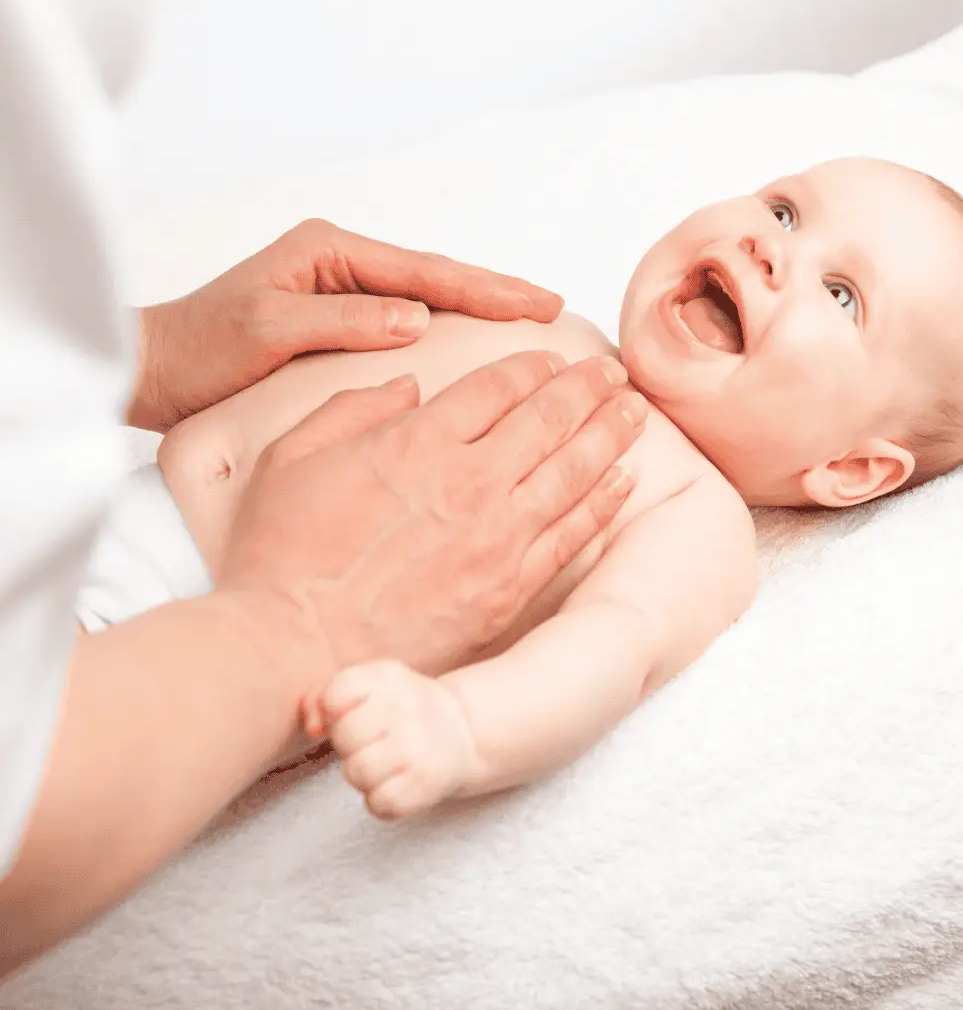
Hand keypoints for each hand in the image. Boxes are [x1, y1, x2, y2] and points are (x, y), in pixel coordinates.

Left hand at [129, 218, 564, 431]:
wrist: (159, 371)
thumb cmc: (203, 349)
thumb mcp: (271, 332)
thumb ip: (345, 321)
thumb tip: (419, 317)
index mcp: (329, 253)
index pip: (424, 271)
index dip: (485, 288)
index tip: (536, 301)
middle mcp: (340, 265)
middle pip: (434, 276)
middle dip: (494, 291)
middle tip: (551, 304)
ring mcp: (340, 292)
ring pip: (424, 296)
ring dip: (474, 308)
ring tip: (527, 317)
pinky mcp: (336, 321)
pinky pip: (402, 321)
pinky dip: (442, 328)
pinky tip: (469, 344)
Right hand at [218, 350, 645, 680]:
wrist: (291, 649)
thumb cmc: (281, 556)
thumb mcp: (292, 457)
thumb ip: (353, 409)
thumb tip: (408, 387)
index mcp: (417, 443)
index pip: (495, 388)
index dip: (531, 367)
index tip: (552, 359)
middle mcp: (468, 483)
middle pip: (547, 420)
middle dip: (585, 390)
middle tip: (612, 375)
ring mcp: (496, 539)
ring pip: (571, 471)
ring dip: (608, 435)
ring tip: (634, 412)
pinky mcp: (507, 590)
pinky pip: (570, 536)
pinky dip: (602, 504)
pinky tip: (623, 481)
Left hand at [310, 660, 473, 819]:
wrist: (461, 729)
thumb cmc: (397, 710)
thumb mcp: (365, 689)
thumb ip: (323, 700)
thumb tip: (313, 729)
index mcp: (387, 676)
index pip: (336, 696)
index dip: (337, 712)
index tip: (358, 713)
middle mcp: (406, 706)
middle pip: (344, 737)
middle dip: (348, 745)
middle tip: (370, 743)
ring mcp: (418, 746)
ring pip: (356, 772)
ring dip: (361, 776)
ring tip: (380, 765)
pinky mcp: (427, 782)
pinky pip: (379, 804)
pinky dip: (380, 801)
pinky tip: (394, 785)